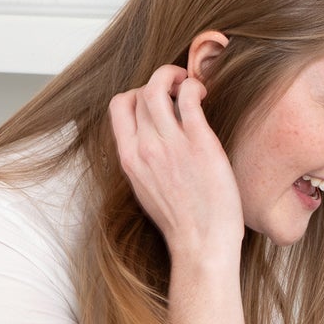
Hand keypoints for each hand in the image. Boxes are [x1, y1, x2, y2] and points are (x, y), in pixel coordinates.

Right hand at [108, 64, 243, 259]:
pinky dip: (194, 87)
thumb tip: (152, 143)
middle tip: (177, 88)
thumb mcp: (148, 192)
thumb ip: (145, 163)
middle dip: (158, 82)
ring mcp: (171, 144)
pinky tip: (203, 95)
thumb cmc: (182, 226)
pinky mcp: (199, 143)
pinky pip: (189, 97)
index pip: (119, 106)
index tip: (155, 101)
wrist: (201, 247)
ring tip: (189, 84)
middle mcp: (145, 148)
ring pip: (159, 86)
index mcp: (130, 160)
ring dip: (173, 75)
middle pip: (140, 92)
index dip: (136, 94)